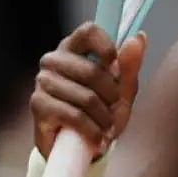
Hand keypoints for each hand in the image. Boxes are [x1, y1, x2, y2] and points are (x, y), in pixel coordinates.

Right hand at [30, 22, 147, 157]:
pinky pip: (72, 115)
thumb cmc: (103, 110)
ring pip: (85, 96)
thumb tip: (139, 37)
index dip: (106, 46)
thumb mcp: (122, 89)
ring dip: (103, 116)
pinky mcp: (38, 105)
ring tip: (107, 125)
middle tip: (115, 107)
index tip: (115, 66)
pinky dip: (91, 129)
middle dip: (111, 94)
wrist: (82, 145)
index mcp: (76, 47)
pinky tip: (97, 137)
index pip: (88, 31)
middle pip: (91, 69)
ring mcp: (43, 82)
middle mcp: (55, 60)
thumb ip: (130, 64)